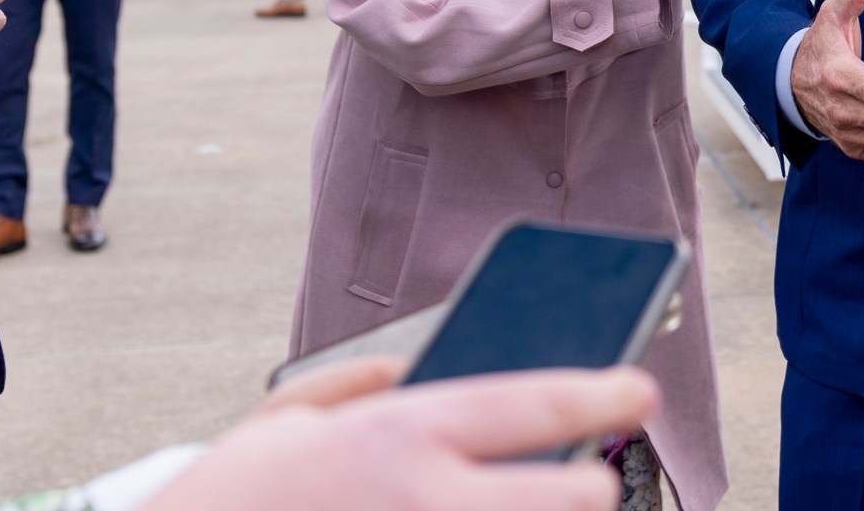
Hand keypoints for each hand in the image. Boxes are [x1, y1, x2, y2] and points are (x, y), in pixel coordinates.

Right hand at [147, 365, 656, 510]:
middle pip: (571, 501)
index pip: (534, 405)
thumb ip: (350, 382)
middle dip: (590, 493)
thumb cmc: (222, 506)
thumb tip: (407, 366)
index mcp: (397, 436)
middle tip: (589, 486)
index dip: (602, 393)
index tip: (641, 387)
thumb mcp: (279, 423)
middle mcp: (426, 503)